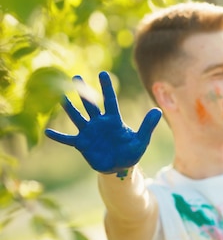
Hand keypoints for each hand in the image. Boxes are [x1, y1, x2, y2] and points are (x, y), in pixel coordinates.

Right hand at [45, 71, 161, 174]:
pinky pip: (68, 139)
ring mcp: (89, 132)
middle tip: (76, 77)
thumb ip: (147, 125)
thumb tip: (157, 110)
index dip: (106, 87)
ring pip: (77, 117)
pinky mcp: (82, 144)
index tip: (102, 73)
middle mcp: (99, 122)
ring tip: (60, 97)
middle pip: (90, 104)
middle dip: (83, 92)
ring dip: (69, 108)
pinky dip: (59, 136)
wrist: (120, 167)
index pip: (110, 100)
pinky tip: (48, 132)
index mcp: (113, 120)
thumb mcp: (141, 140)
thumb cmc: (131, 152)